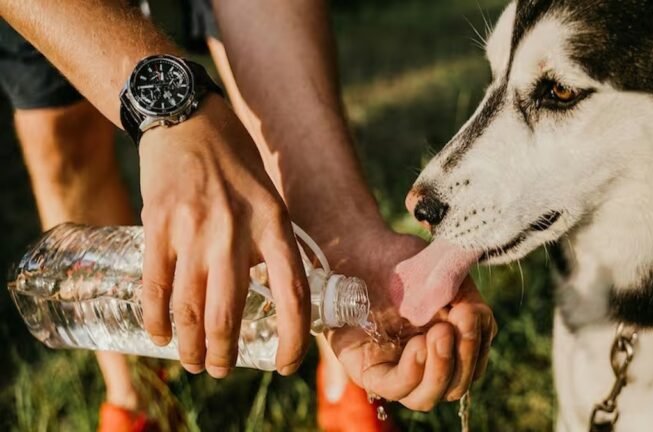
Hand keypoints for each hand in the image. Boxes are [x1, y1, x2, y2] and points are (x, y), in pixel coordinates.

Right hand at [138, 96, 309, 377]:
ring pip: (190, 307)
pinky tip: (160, 335)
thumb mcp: (270, 197)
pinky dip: (156, 319)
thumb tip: (271, 293)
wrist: (186, 116)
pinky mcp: (157, 224)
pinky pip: (155, 285)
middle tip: (221, 369)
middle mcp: (235, 229)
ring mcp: (192, 228)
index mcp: (274, 223)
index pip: (293, 294)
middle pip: (229, 313)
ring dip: (190, 346)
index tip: (285, 364)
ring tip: (193, 362)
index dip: (293, 338)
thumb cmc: (234, 160)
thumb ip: (271, 244)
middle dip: (224, 354)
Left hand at [322, 226, 496, 410]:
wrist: (359, 250)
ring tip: (439, 334)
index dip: (477, 345)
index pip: (472, 364)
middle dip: (464, 358)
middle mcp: (422, 362)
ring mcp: (395, 369)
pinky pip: (394, 388)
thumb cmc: (401, 261)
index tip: (471, 312)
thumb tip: (475, 318)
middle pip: (455, 386)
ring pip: (426, 398)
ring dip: (441, 370)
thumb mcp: (442, 273)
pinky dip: (413, 372)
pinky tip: (419, 345)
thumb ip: (465, 296)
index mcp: (446, 343)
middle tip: (457, 324)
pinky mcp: (368, 369)